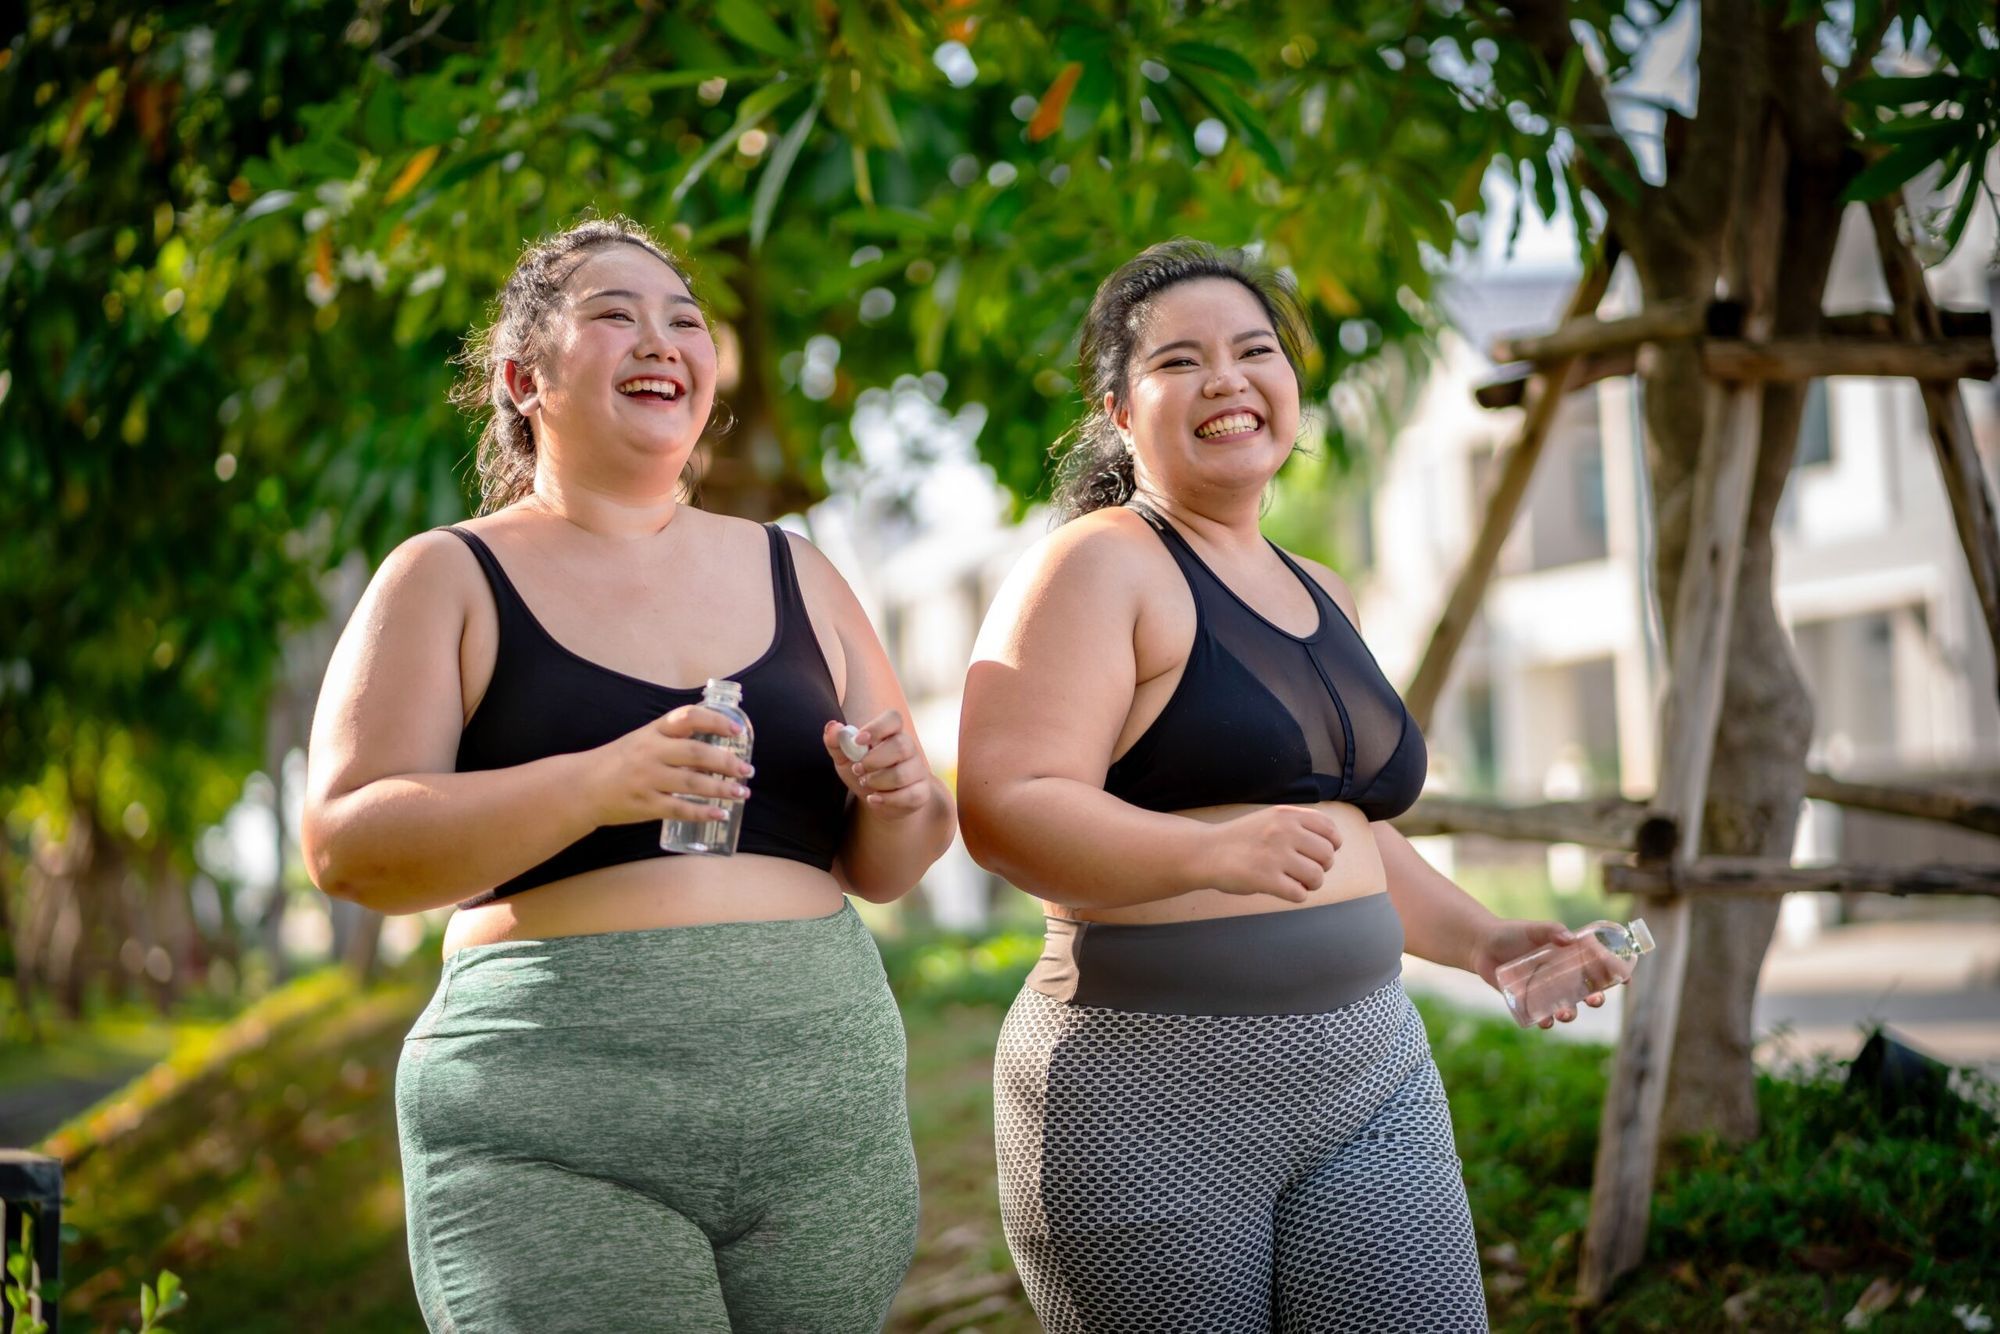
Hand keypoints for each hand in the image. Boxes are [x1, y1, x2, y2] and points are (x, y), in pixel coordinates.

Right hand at [586, 705, 752, 826]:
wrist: (582, 787)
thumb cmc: (620, 761)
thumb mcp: (643, 739)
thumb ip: (674, 739)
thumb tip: (717, 744)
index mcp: (653, 731)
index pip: (688, 718)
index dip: (715, 721)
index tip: (736, 730)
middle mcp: (650, 752)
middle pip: (695, 753)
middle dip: (726, 762)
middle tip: (747, 770)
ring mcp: (647, 779)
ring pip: (691, 783)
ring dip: (721, 789)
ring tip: (742, 793)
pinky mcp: (644, 804)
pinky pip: (678, 809)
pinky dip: (701, 812)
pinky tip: (719, 813)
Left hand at [824, 711, 933, 818]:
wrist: (875, 799)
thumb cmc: (862, 771)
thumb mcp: (844, 758)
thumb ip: (836, 742)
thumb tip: (833, 727)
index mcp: (890, 733)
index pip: (893, 718)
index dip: (877, 727)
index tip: (858, 740)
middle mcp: (908, 748)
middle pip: (901, 746)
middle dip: (873, 761)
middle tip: (858, 769)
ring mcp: (917, 770)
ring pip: (902, 774)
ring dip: (877, 781)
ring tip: (865, 783)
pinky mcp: (921, 791)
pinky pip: (910, 795)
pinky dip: (887, 800)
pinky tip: (874, 798)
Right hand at [1197, 805, 1342, 903]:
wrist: (1206, 851)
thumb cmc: (1241, 838)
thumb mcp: (1270, 818)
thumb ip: (1298, 825)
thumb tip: (1331, 845)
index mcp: (1287, 815)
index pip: (1330, 830)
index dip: (1332, 845)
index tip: (1320, 853)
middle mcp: (1284, 832)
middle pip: (1327, 856)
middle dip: (1321, 867)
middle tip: (1305, 870)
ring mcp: (1275, 855)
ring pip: (1316, 877)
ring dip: (1311, 884)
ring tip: (1297, 882)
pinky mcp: (1266, 879)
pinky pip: (1299, 894)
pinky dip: (1297, 895)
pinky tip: (1285, 889)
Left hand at [1471, 919, 1613, 1028]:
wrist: (1483, 945)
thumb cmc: (1512, 934)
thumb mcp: (1533, 929)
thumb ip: (1551, 930)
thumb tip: (1569, 939)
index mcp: (1569, 959)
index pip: (1598, 969)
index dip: (1614, 975)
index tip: (1625, 980)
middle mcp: (1561, 978)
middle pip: (1586, 993)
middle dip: (1595, 1000)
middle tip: (1595, 1000)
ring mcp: (1545, 991)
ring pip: (1566, 1008)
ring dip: (1570, 1014)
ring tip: (1566, 1014)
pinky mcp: (1527, 1001)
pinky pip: (1541, 1016)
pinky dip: (1546, 1021)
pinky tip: (1547, 1022)